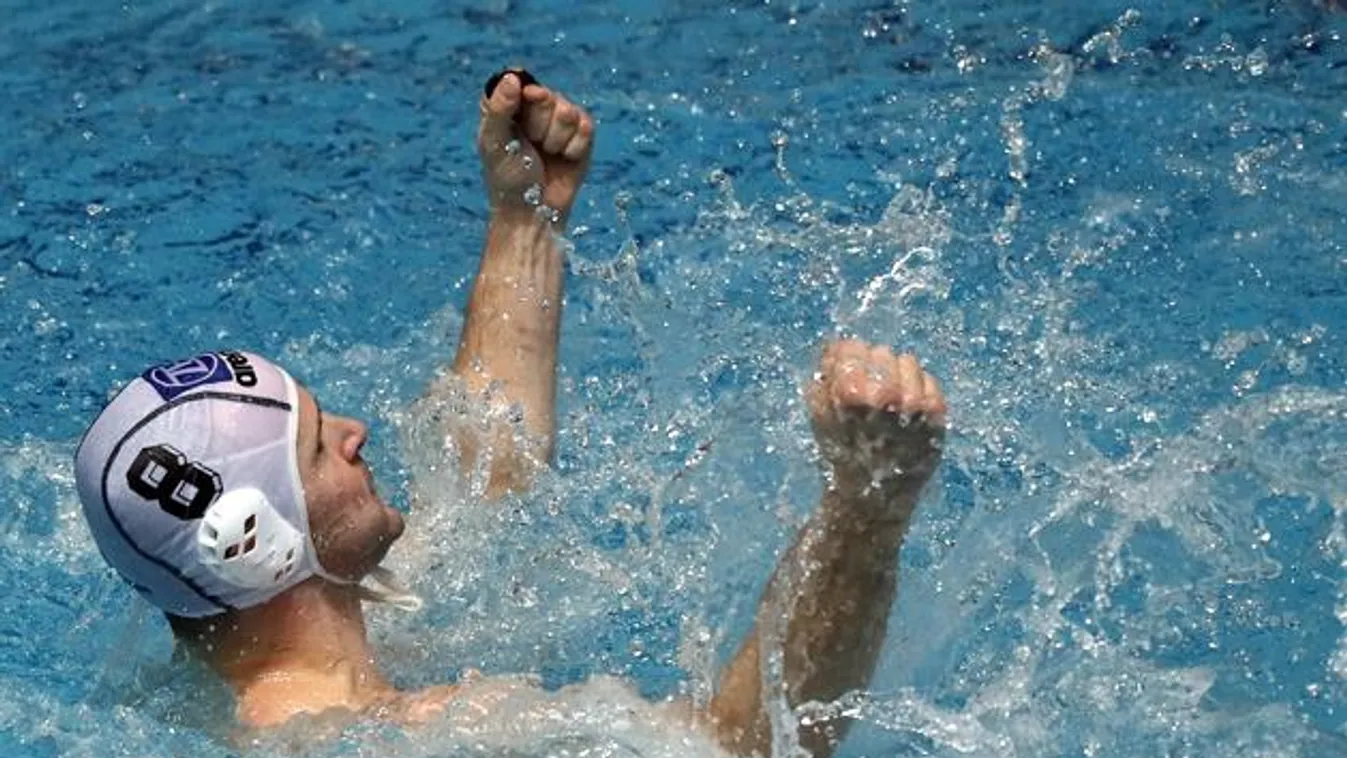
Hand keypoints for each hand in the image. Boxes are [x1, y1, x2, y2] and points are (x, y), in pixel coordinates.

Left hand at [477, 72, 594, 224]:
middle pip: (547, 95)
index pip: (522, 81)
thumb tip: (512, 77)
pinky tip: (564, 159)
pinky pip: (586, 126)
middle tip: (531, 145)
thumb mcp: (494, 142)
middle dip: (539, 125)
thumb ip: (500, 108)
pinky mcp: (582, 137)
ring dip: (556, 139)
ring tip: (547, 155)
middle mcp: (536, 109)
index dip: (526, 98)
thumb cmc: (507, 178)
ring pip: (568, 110)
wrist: (534, 213)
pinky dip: (574, 147)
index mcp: (509, 106)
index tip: (521, 119)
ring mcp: (560, 121)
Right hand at [806, 340, 946, 504]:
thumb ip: (823, 376)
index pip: (851, 348)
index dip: (845, 356)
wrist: (874, 495)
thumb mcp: (820, 416)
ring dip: (895, 374)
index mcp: (852, 393)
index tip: (844, 367)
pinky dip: (916, 388)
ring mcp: (915, 403)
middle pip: (879, 352)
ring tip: (887, 400)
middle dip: (871, 366)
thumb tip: (833, 347)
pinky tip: (905, 409)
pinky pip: (927, 378)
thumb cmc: (842, 454)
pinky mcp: (936, 412)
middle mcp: (886, 393)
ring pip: (906, 360)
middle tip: (867, 389)